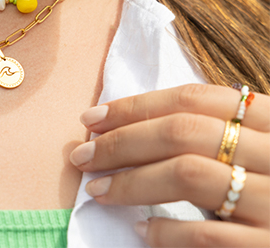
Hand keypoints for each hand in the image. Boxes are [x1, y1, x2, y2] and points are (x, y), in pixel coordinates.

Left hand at [69, 84, 269, 246]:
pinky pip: (214, 235)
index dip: (135, 105)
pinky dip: (170, 232)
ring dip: (132, 182)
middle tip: (81, 154)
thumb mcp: (264, 143)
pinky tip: (142, 230)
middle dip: (121, 141)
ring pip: (190, 175)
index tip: (92, 117)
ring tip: (98, 189)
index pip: (192, 98)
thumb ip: (223, 130)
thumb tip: (141, 125)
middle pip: (182, 132)